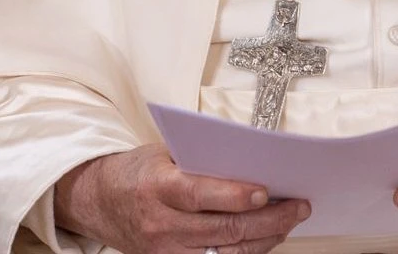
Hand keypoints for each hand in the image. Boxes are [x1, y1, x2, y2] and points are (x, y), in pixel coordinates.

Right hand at [56, 143, 310, 253]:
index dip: (235, 196)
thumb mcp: (163, 153)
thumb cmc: (138, 171)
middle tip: (298, 206)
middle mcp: (160, 224)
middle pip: (223, 229)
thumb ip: (201, 158)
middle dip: (267, 219)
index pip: (200, 195)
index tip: (266, 192)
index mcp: (157, 187)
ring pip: (226, 253)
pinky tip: (265, 239)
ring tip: (290, 221)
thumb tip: (251, 160)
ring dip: (264, 239)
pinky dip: (245, 252)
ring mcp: (165, 252)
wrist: (99, 201)